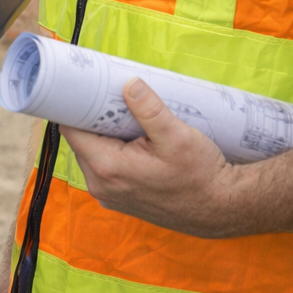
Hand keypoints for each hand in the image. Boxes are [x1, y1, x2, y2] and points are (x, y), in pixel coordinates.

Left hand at [60, 76, 238, 238]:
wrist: (221, 209)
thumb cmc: (201, 175)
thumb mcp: (177, 136)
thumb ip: (150, 109)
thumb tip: (128, 84)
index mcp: (107, 168)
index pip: (71, 129)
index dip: (74, 105)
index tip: (86, 86)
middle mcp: (101, 185)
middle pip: (81, 140)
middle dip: (92, 117)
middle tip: (113, 95)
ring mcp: (110, 195)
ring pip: (93, 153)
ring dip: (105, 134)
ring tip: (127, 115)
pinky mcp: (121, 198)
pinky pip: (106, 167)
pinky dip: (115, 150)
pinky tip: (134, 138)